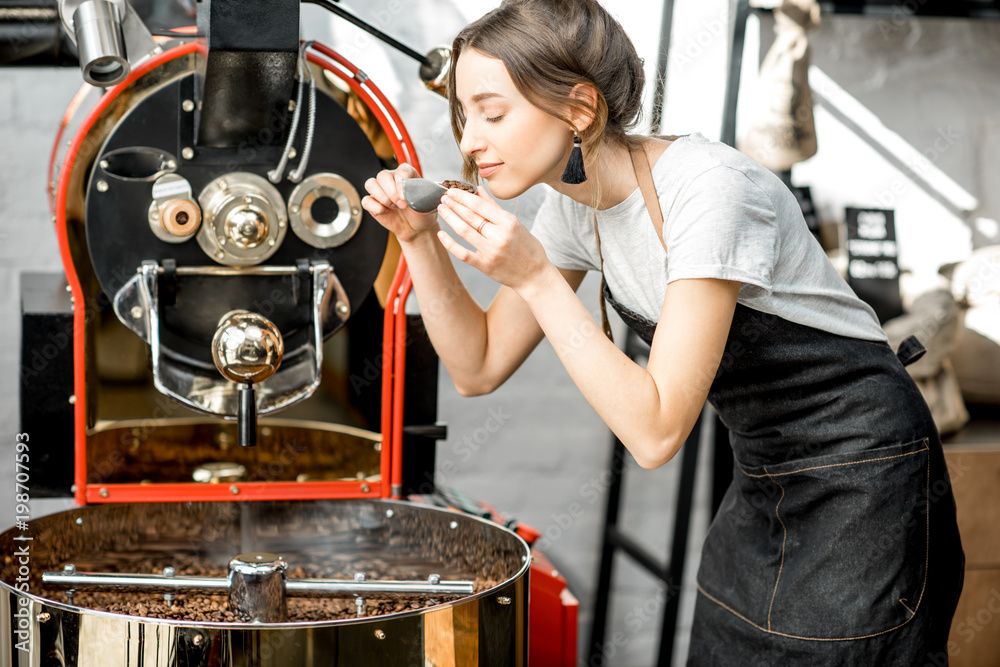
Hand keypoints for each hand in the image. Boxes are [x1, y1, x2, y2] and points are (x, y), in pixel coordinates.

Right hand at [362, 163, 438, 243]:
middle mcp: (392, 178)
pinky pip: (366, 200)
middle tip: (402, 205)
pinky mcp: (373, 203)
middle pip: (382, 175)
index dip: (402, 182)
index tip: (407, 196)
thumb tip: (434, 192)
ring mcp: (381, 190)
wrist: (417, 227)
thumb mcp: (431, 202)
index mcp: (407, 174)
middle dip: (392, 192)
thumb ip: (429, 194)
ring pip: (371, 184)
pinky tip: (386, 212)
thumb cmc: (424, 211)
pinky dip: (375, 207)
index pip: (401, 170)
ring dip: (383, 198)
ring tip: (395, 208)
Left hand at [436, 187, 550, 292]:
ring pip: (464, 231)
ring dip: (450, 218)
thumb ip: (494, 208)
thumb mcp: (516, 224)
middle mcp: (499, 236)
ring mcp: (491, 251)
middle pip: (471, 216)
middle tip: (443, 197)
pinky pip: (462, 253)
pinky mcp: (484, 265)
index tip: (452, 190)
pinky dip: (450, 243)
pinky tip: (441, 234)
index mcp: (509, 223)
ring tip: (442, 209)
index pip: (480, 205)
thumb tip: (478, 190)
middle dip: (454, 204)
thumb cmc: (528, 248)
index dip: (463, 196)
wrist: (534, 276)